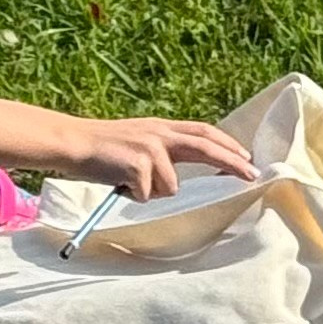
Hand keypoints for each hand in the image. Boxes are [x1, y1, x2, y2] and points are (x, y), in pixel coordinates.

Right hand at [0, 85, 256, 197]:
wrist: (70, 143)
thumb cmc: (100, 152)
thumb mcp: (136, 144)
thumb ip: (160, 153)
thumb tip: (178, 181)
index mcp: (160, 128)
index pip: (202, 132)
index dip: (226, 144)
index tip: (246, 157)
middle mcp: (160, 133)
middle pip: (205, 146)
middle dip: (231, 161)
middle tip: (252, 174)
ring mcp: (150, 147)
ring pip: (169, 186)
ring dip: (149, 192)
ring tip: (125, 182)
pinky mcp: (139, 163)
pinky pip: (146, 194)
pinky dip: (132, 196)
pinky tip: (117, 183)